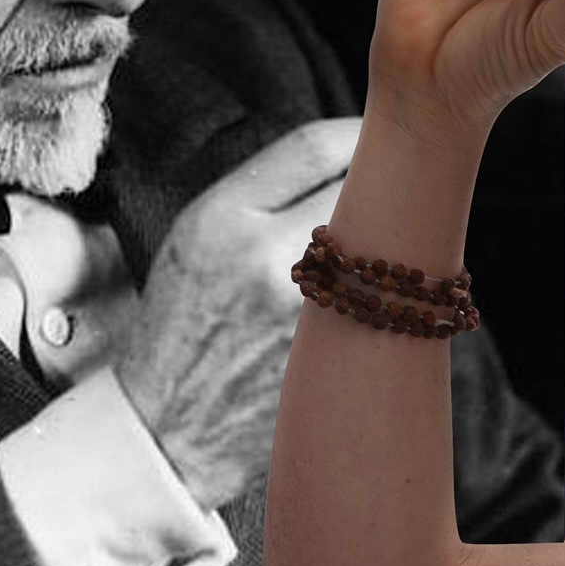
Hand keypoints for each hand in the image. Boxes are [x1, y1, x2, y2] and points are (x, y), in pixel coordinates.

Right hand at [118, 117, 358, 508]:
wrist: (165, 431)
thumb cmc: (180, 326)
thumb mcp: (193, 240)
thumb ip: (260, 194)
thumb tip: (343, 156)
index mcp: (221, 218)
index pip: (317, 146)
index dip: (357, 134)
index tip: (375, 135)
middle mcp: (266, 257)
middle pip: (362, 188)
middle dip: (384, 182)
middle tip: (399, 180)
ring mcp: (307, 310)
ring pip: (383, 243)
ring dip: (392, 236)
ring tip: (380, 244)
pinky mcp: (333, 354)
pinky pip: (383, 299)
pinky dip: (388, 290)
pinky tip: (377, 298)